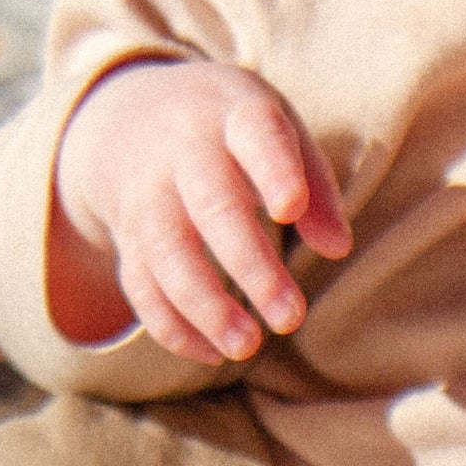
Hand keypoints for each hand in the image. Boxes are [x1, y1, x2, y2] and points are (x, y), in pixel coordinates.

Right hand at [50, 59, 353, 362]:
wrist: (128, 112)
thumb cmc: (228, 127)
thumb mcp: (274, 125)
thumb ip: (313, 181)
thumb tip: (338, 248)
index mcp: (234, 115)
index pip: (255, 135)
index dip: (272, 171)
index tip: (290, 208)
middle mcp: (183, 151)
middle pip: (212, 206)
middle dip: (250, 266)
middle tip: (291, 318)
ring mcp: (147, 193)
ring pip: (166, 252)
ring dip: (205, 306)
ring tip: (247, 347)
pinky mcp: (126, 234)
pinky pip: (140, 284)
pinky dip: (171, 325)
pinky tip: (212, 352)